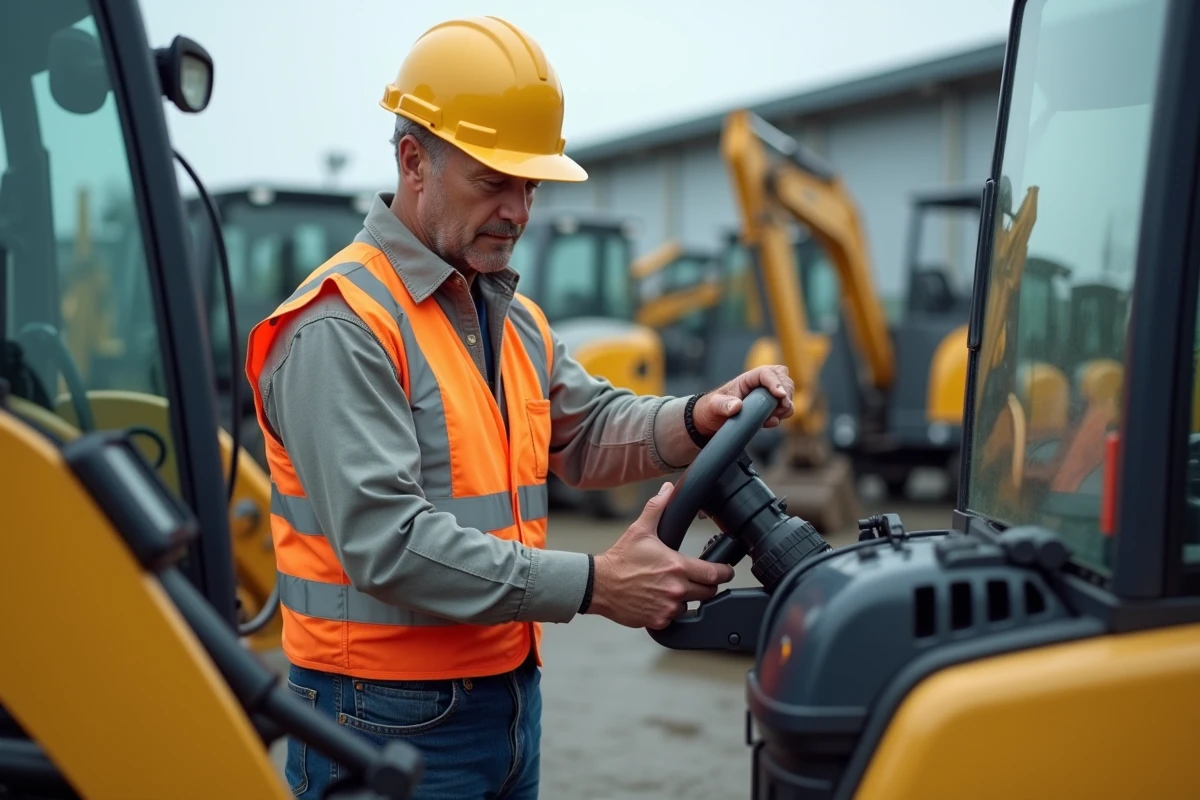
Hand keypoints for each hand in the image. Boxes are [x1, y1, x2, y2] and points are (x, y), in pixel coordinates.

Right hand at [588, 482, 735, 629]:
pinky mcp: (658, 621)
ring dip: (687, 599)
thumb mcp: (640, 530)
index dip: (724, 572)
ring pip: (691, 606)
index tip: (725, 570)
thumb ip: (657, 507)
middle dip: (707, 585)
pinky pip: (674, 618)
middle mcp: (676, 589)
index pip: (714, 574)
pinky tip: (660, 600)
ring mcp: (668, 607)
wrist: (599, 585)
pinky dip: (670, 611)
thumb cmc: (620, 559)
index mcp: (677, 566)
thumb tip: (667, 489)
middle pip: (708, 592)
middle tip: (699, 579)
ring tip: (673, 588)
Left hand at [692, 365, 794, 436]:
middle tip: (781, 409)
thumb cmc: (711, 409)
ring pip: (787, 391)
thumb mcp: (713, 407)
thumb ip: (722, 405)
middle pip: (782, 378)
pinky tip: (770, 422)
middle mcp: (759, 384)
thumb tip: (737, 406)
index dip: (775, 382)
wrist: (712, 421)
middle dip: (786, 392)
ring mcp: (765, 395)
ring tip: (775, 417)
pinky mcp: (769, 407)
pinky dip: (784, 414)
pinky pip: (784, 406)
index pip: (766, 373)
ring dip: (787, 404)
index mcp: (747, 379)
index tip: (780, 396)